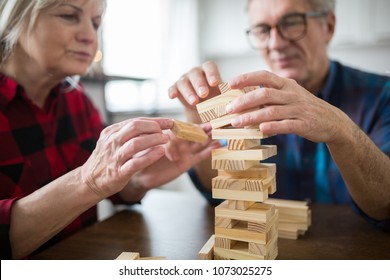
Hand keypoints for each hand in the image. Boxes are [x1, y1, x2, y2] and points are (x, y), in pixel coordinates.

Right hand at [80, 118, 172, 198]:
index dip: (155, 121)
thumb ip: (128, 134)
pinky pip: (136, 162)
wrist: (88, 181)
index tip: (169, 122)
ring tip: (165, 140)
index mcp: (111, 132)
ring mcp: (114, 157)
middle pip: (135, 127)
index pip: (136, 121)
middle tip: (166, 132)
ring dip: (154, 140)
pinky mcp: (118, 172)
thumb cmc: (106, 160)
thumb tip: (152, 126)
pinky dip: (150, 156)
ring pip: (136, 143)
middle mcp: (112, 142)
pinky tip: (160, 152)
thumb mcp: (113, 142)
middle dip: (154, 127)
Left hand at [130, 123, 219, 189]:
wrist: (141, 176)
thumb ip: (161, 141)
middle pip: (193, 134)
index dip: (191, 126)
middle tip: (215, 124)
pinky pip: (199, 156)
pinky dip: (208, 151)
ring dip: (208, 137)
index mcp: (169, 135)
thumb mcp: (150, 147)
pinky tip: (217, 146)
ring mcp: (183, 152)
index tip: (199, 123)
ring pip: (199, 143)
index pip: (182, 129)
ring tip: (219, 132)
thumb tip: (169, 135)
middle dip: (203, 129)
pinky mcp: (186, 163)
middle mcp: (178, 142)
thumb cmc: (142, 157)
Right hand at [168, 61, 222, 110]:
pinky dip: (172, 91)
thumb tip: (235, 101)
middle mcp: (195, 72)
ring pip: (184, 82)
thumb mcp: (222, 95)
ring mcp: (184, 79)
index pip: (209, 67)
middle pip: (195, 74)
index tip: (215, 83)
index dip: (212, 74)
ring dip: (188, 92)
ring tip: (194, 102)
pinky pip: (173, 87)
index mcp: (208, 70)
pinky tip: (173, 96)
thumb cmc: (215, 98)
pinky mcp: (176, 88)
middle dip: (199, 84)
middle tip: (204, 94)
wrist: (202, 105)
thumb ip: (226, 95)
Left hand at [227, 70, 347, 142]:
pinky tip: (261, 129)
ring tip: (236, 122)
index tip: (230, 83)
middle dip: (244, 101)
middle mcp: (292, 94)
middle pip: (265, 94)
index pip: (264, 76)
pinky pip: (287, 125)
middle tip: (228, 108)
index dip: (247, 78)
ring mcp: (298, 109)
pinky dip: (273, 127)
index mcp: (287, 85)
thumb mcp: (288, 96)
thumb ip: (269, 97)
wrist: (332, 121)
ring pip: (272, 111)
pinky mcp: (304, 124)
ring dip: (252, 117)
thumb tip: (242, 101)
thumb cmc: (303, 108)